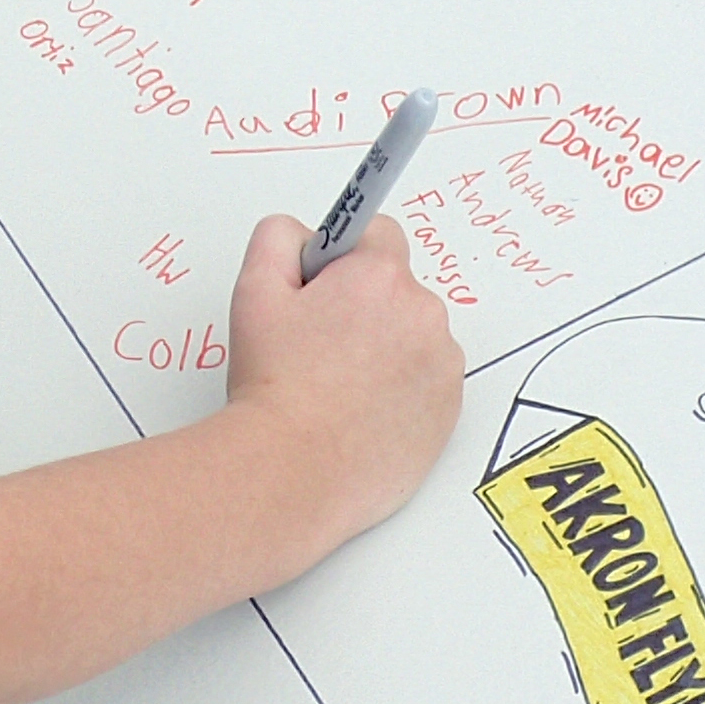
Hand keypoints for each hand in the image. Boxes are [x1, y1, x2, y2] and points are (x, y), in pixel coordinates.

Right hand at [219, 214, 459, 542]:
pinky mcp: (450, 412)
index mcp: (380, 277)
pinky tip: (362, 412)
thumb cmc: (275, 387)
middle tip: (320, 346)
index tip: (327, 286)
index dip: (344, 260)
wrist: (293, 468)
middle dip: (365, 308)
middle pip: (398, 291)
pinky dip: (403, 392)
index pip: (378, 235)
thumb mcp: (254, 292)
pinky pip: (429, 384)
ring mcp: (443, 367)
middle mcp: (423, 314)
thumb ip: (278, 239)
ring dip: (388, 351)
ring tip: (339, 387)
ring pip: (415, 339)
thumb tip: (303, 237)